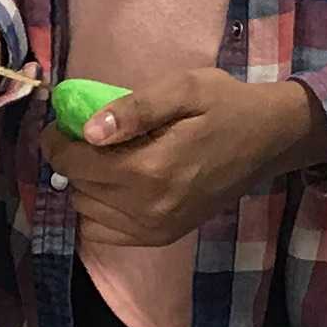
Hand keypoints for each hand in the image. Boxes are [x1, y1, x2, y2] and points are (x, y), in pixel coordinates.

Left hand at [42, 73, 326, 246]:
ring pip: (87, 211)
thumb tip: (87, 130)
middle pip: (77, 187)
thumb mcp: (183, 88)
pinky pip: (106, 233)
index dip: (56, 141)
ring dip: (86, 185)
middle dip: (73, 160)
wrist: (270, 141)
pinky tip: (116, 186)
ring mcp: (155, 228)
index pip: (73, 163)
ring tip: (107, 159)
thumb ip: (134, 108)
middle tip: (89, 136)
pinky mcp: (162, 237)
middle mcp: (149, 208)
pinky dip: (99, 211)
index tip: (60, 125)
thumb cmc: (226, 105)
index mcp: (151, 168)